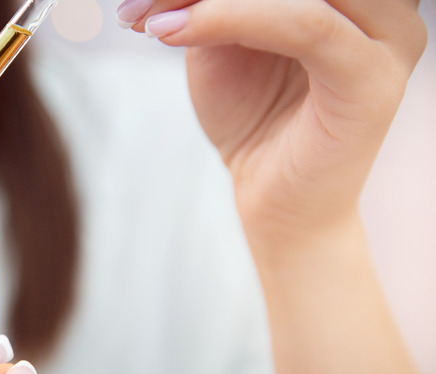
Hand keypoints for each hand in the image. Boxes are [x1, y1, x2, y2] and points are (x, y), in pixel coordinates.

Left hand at [118, 0, 426, 245]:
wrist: (273, 198)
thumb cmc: (251, 117)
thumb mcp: (223, 39)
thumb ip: (216, 0)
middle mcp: (382, 6)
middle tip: (139, 7)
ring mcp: (389, 37)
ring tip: (152, 20)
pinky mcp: (373, 79)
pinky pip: (306, 25)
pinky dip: (231, 18)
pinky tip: (171, 32)